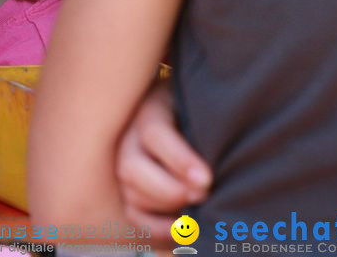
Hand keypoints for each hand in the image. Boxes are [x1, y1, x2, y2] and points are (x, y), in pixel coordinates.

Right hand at [115, 79, 211, 242]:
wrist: (200, 118)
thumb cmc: (209, 113)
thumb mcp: (206, 109)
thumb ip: (208, 126)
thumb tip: (210, 168)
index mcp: (150, 108)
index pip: (154, 133)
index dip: (178, 160)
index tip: (206, 179)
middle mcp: (129, 136)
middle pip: (130, 168)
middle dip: (169, 190)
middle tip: (203, 196)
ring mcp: (126, 165)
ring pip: (131, 194)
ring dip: (166, 209)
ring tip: (200, 209)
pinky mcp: (131, 190)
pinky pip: (134, 215)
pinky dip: (158, 229)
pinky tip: (184, 229)